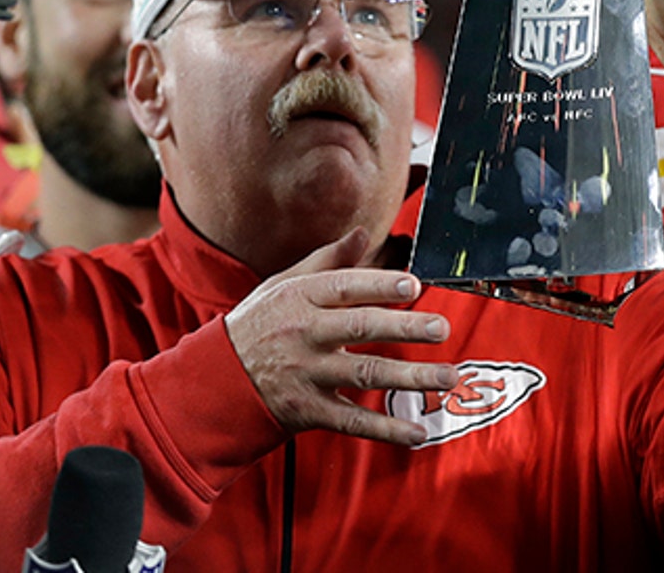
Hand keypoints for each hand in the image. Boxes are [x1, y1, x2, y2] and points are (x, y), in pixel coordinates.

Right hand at [224, 228, 457, 445]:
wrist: (216, 380)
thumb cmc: (258, 325)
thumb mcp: (283, 285)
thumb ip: (327, 260)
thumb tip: (364, 232)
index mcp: (299, 298)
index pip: (345, 287)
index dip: (380, 284)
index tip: (414, 284)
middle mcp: (304, 334)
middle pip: (361, 327)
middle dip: (405, 327)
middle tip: (443, 327)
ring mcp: (307, 374)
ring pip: (365, 374)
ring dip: (410, 377)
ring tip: (448, 376)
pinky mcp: (309, 411)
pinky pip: (353, 421)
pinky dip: (386, 429)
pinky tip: (418, 431)